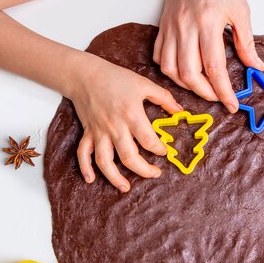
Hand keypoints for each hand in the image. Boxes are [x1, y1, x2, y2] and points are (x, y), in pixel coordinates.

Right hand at [67, 53, 182, 192]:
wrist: (86, 75)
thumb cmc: (116, 78)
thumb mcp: (144, 84)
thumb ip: (164, 98)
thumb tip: (180, 111)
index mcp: (131, 115)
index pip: (148, 140)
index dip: (160, 150)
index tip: (166, 152)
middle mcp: (115, 127)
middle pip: (129, 157)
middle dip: (144, 170)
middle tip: (155, 174)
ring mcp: (100, 132)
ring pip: (105, 161)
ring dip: (115, 177)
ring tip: (125, 187)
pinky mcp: (88, 133)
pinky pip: (83, 154)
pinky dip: (85, 168)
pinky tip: (90, 180)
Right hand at [154, 0, 263, 112]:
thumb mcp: (241, 10)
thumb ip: (246, 43)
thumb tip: (255, 67)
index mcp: (208, 23)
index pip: (215, 68)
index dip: (224, 91)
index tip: (231, 104)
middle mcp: (186, 28)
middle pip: (189, 74)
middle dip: (204, 93)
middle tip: (217, 97)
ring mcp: (171, 29)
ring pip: (170, 69)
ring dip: (185, 85)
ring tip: (200, 87)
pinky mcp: (163, 27)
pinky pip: (159, 57)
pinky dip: (169, 70)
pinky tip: (182, 72)